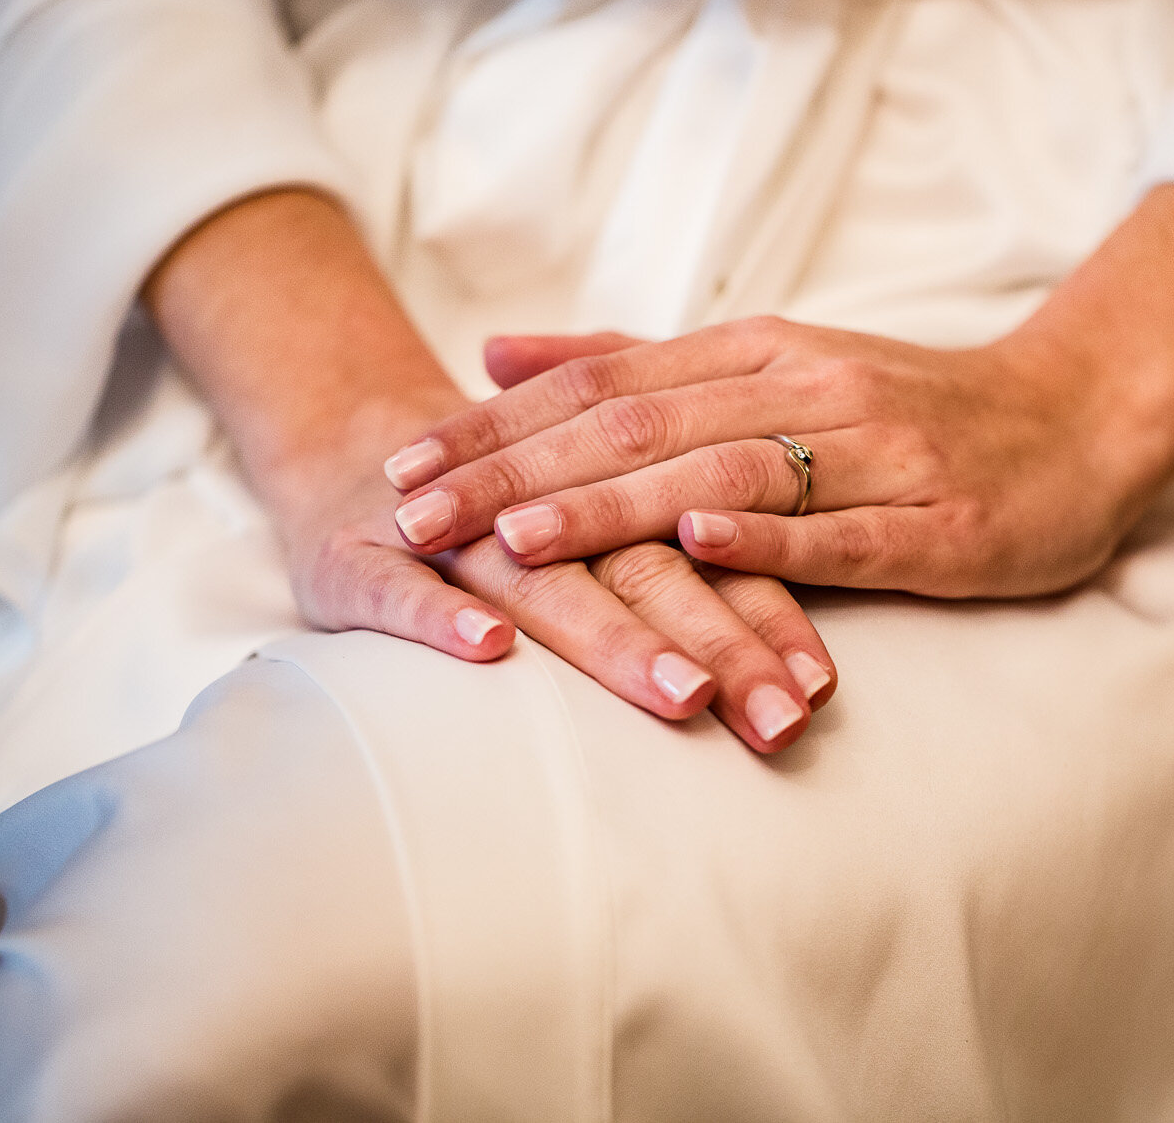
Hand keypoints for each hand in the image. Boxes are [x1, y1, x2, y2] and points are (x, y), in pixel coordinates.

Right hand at [144, 189, 832, 752]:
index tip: (822, 689)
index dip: (767, 617)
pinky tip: (492, 647)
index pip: (705, 554)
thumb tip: (797, 626)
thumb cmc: (501, 510)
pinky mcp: (354, 562)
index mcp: (608, 500)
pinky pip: (401, 590)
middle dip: (723, 647)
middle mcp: (541, 520)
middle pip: (647, 573)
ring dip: (616, 636)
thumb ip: (690, 552)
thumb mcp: (593, 515)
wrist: (350, 452)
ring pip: (544, 582)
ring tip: (683, 694)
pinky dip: (443, 611)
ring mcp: (448, 539)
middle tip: (783, 721)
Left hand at [383, 185, 1173, 596]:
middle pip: (639, 426)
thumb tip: (497, 348)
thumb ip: (636, 359)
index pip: (602, 384)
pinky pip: (841, 528)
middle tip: (414, 511)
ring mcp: (868, 454)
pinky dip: (767, 533)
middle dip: (517, 473)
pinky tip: (699, 540)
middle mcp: (800, 390)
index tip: (402, 462)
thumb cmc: (908, 404)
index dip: (496, 427)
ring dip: (613, 504)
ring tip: (518, 535)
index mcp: (754, 354)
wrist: (1074, 418)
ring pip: (721, 473)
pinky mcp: (931, 521)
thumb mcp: (766, 363)